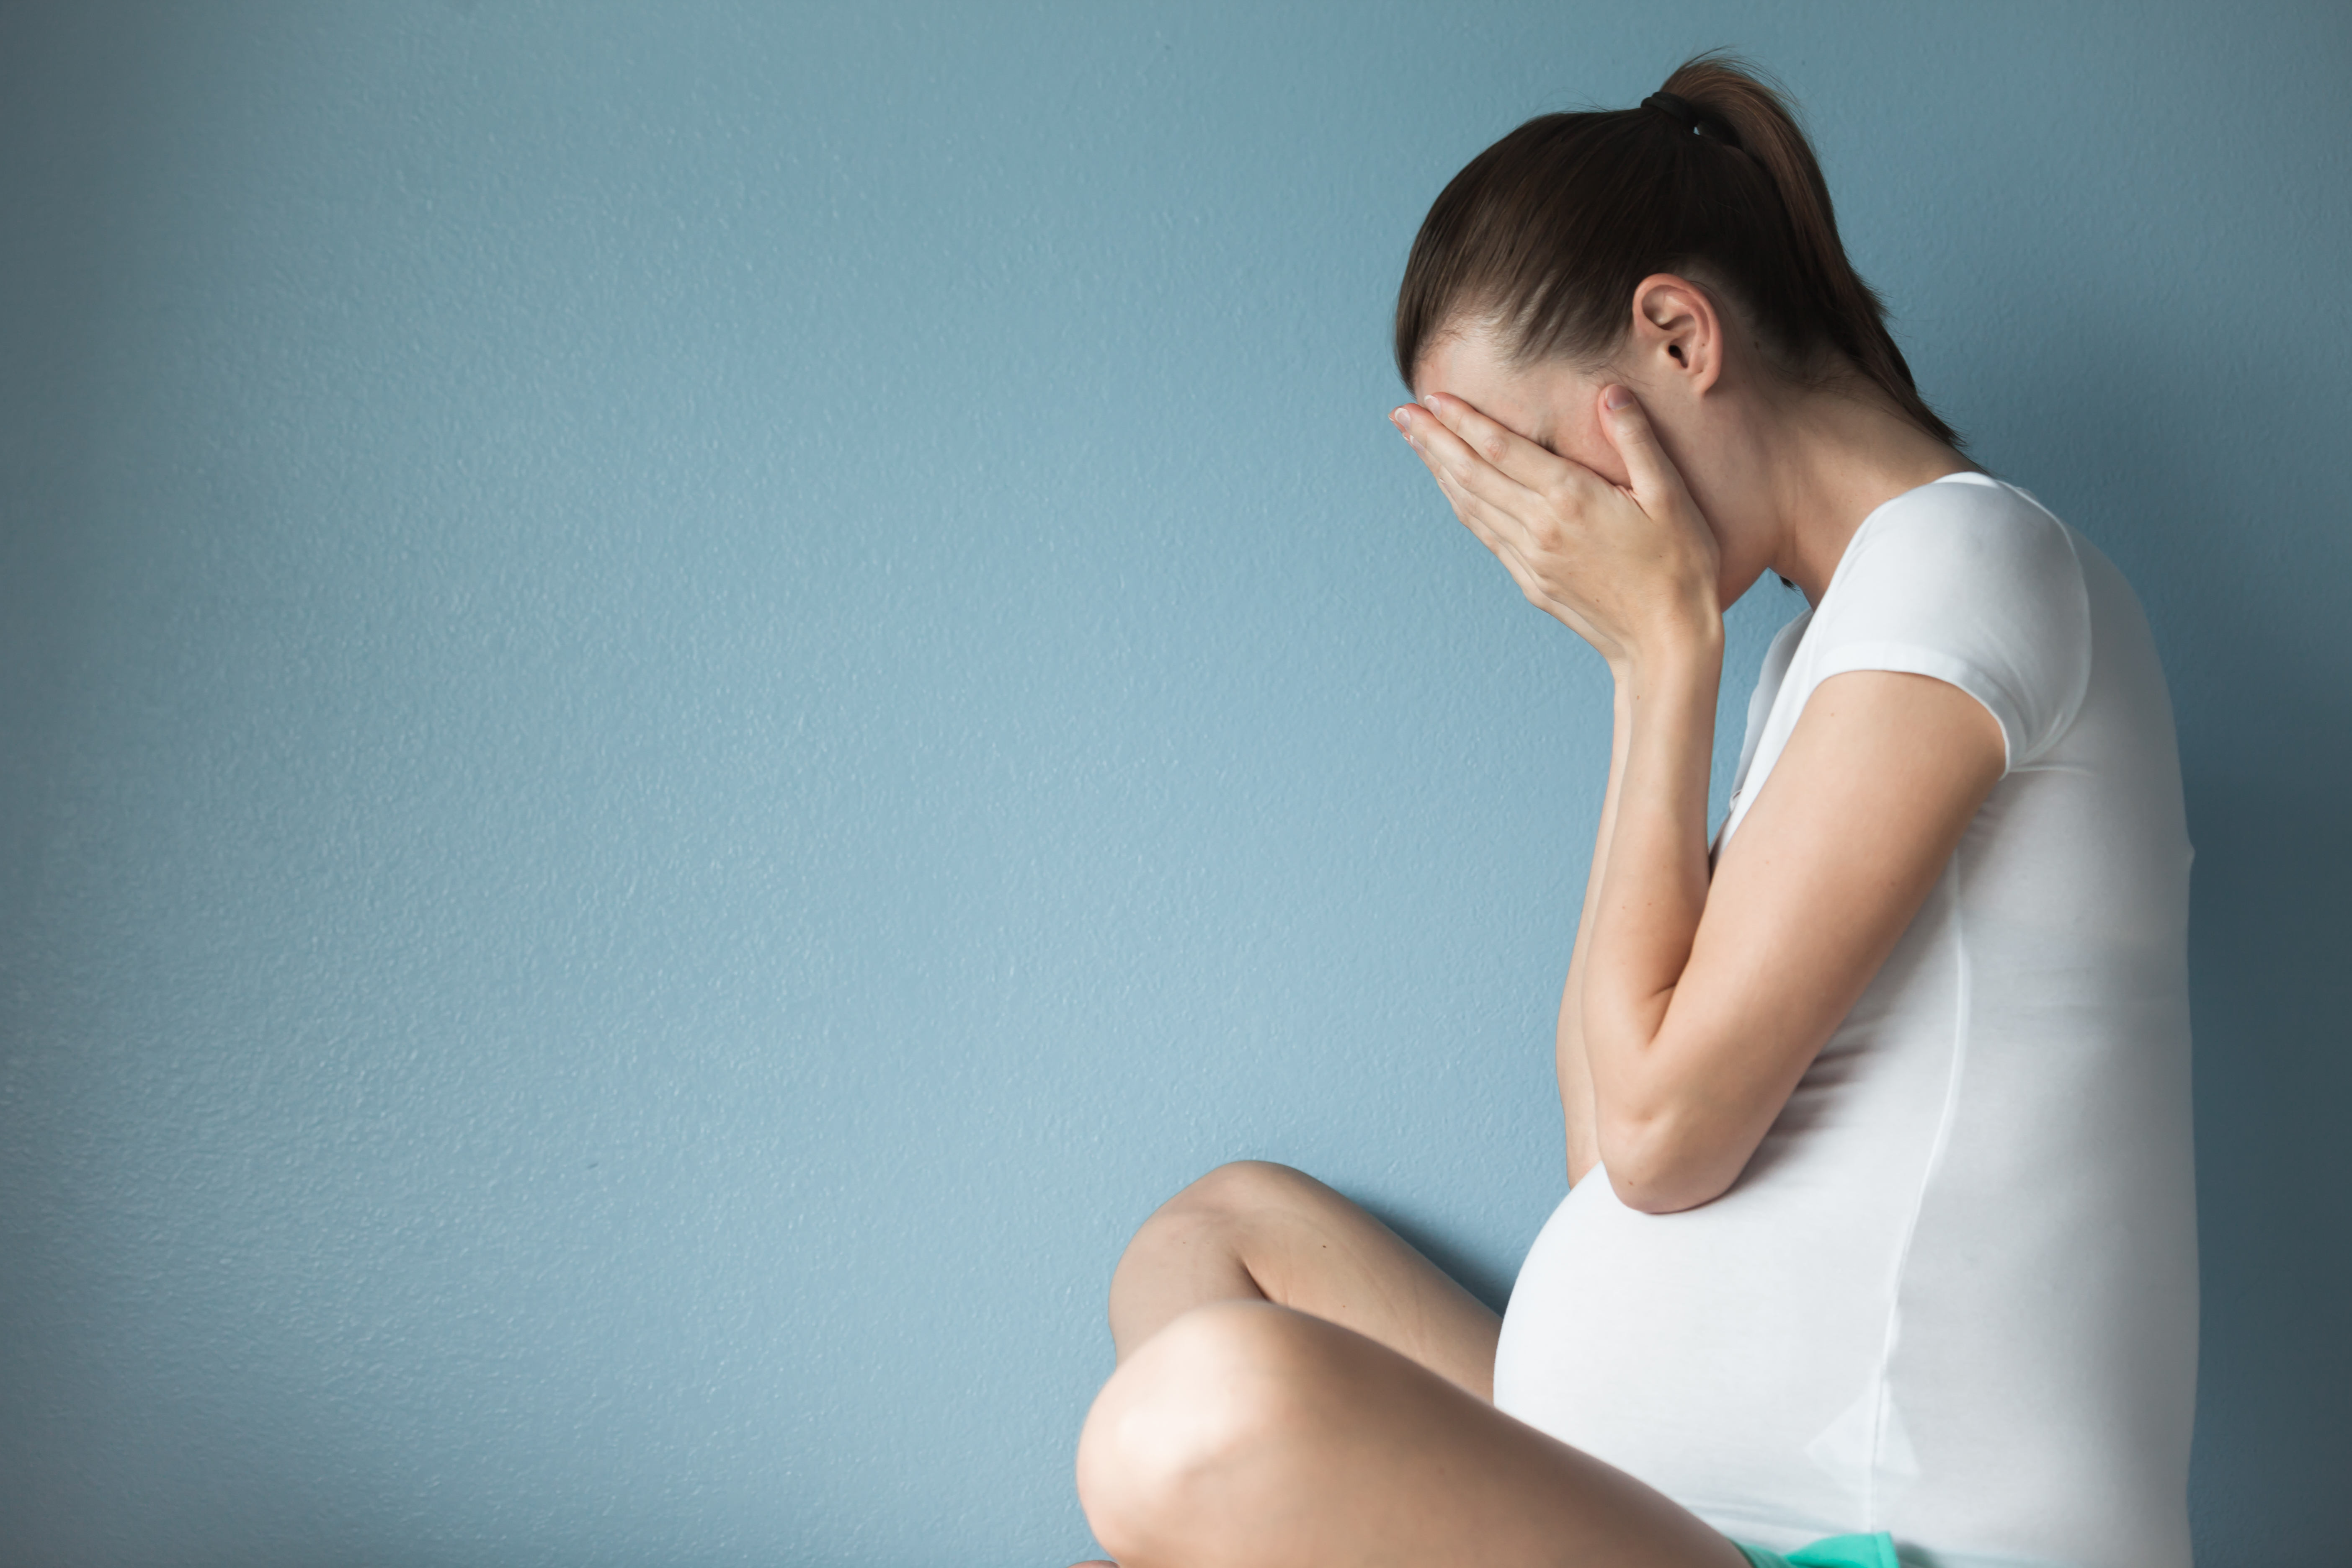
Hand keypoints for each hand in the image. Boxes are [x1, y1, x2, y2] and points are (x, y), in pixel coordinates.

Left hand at [1393, 386, 1722, 668]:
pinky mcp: (1531, 581)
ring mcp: (1531, 558)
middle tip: (1400, 414)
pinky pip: (1486, 535)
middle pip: (1472, 474)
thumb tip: (1610, 394)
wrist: (1666, 642)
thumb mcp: (1671, 496)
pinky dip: (1462, 506)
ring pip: (1471, 505)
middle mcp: (1541, 527)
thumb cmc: (1679, 566)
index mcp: (1571, 499)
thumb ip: (1636, 441)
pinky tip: (1453, 490)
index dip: (1464, 421)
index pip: (1501, 449)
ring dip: (1439, 471)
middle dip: (1432, 441)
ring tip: (1416, 443)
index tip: (1432, 397)